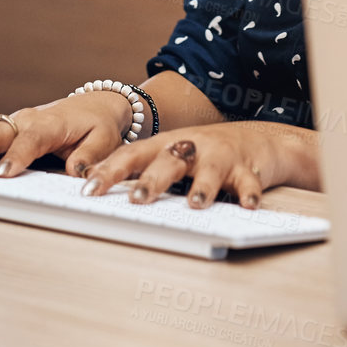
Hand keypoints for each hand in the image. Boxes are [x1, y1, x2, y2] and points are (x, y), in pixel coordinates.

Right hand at [0, 91, 132, 177]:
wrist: (94, 105)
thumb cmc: (97, 126)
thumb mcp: (105, 141)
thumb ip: (91, 156)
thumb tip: (77, 172)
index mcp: (50, 124)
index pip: (30, 139)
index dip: (16, 156)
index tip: (2, 174)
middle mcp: (24, 119)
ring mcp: (9, 121)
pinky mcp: (0, 126)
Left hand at [81, 120, 318, 208]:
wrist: (258, 140)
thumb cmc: (204, 152)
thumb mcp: (170, 155)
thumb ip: (138, 167)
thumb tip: (91, 180)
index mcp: (166, 145)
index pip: (132, 155)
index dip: (110, 171)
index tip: (89, 190)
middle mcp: (191, 146)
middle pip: (168, 160)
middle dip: (153, 180)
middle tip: (137, 200)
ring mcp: (220, 156)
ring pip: (209, 170)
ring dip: (202, 186)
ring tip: (195, 205)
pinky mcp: (247, 167)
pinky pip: (248, 181)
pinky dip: (249, 193)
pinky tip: (248, 206)